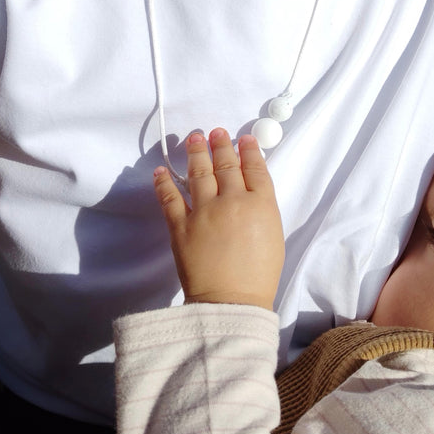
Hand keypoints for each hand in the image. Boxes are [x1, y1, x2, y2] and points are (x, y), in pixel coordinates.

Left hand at [153, 128, 284, 309]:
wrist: (231, 301)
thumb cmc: (259, 275)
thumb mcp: (273, 236)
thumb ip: (262, 209)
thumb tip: (249, 190)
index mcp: (261, 205)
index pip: (254, 168)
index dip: (248, 150)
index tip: (243, 138)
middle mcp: (233, 201)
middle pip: (226, 165)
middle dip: (220, 145)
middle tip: (215, 132)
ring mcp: (205, 211)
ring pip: (199, 173)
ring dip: (196, 153)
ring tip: (193, 139)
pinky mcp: (181, 225)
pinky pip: (170, 197)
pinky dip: (164, 182)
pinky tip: (161, 170)